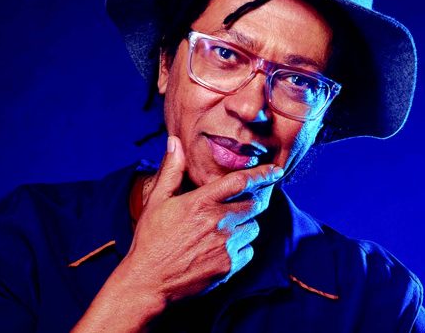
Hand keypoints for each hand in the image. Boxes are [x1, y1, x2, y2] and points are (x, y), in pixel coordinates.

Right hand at [122, 135, 281, 303]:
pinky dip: (243, 246)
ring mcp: (225, 246)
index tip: (276, 170)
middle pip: (255, 203)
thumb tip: (175, 142)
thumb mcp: (157, 200)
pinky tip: (225, 245)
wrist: (148, 281)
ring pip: (254, 227)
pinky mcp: (229, 266)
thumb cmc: (150, 239)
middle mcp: (218, 222)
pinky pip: (249, 250)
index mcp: (201, 202)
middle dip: (256, 198)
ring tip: (228, 225)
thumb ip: (171, 170)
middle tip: (248, 199)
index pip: (241, 181)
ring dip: (247, 223)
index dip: (263, 173)